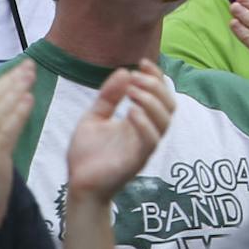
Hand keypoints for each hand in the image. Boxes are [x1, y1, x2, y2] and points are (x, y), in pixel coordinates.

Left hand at [66, 61, 175, 204]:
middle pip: (169, 104)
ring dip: (151, 101)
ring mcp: (144, 146)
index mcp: (140, 121)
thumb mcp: (94, 117)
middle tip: (135, 78)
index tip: (143, 63)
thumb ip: (108, 97)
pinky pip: (151, 140)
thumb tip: (125, 71)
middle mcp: (147, 132)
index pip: (160, 95)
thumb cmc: (86, 155)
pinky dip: (145, 123)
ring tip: (132, 92)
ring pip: (165, 120)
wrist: (78, 185)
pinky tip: (130, 111)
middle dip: (155, 86)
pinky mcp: (137, 160)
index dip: (156, 76)